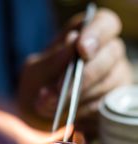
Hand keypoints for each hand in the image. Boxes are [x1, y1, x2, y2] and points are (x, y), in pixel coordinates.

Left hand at [17, 8, 132, 133]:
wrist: (38, 113)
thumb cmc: (39, 84)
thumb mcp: (35, 71)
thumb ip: (51, 61)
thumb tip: (72, 44)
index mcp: (87, 35)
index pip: (104, 24)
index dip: (96, 34)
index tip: (81, 49)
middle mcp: (106, 53)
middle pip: (110, 55)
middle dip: (84, 74)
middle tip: (60, 89)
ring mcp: (113, 78)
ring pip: (108, 83)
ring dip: (79, 96)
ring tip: (53, 105)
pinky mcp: (111, 101)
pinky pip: (104, 105)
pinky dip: (82, 111)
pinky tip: (67, 114)